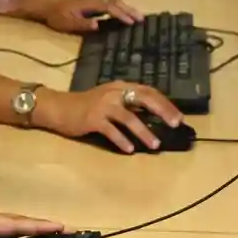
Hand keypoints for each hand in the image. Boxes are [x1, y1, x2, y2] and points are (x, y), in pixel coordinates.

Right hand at [35, 82, 183, 152]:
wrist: (59, 107)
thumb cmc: (86, 105)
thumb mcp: (109, 99)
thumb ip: (128, 104)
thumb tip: (152, 116)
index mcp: (120, 87)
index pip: (148, 91)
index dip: (165, 103)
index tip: (178, 116)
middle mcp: (114, 93)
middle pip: (144, 99)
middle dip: (162, 111)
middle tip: (175, 124)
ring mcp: (103, 106)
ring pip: (129, 118)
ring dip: (144, 132)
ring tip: (155, 145)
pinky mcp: (93, 119)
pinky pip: (111, 131)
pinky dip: (122, 140)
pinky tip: (130, 150)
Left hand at [39, 0, 142, 34]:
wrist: (50, 7)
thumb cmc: (58, 17)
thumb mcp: (67, 23)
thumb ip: (82, 24)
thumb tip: (97, 25)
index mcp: (90, 4)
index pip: (109, 8)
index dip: (120, 14)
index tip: (130, 22)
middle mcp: (95, 0)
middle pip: (115, 2)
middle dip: (129, 10)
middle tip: (141, 19)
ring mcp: (95, 1)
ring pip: (115, 1)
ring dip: (127, 8)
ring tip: (139, 17)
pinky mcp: (95, 4)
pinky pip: (112, 3)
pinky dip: (122, 7)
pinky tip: (127, 14)